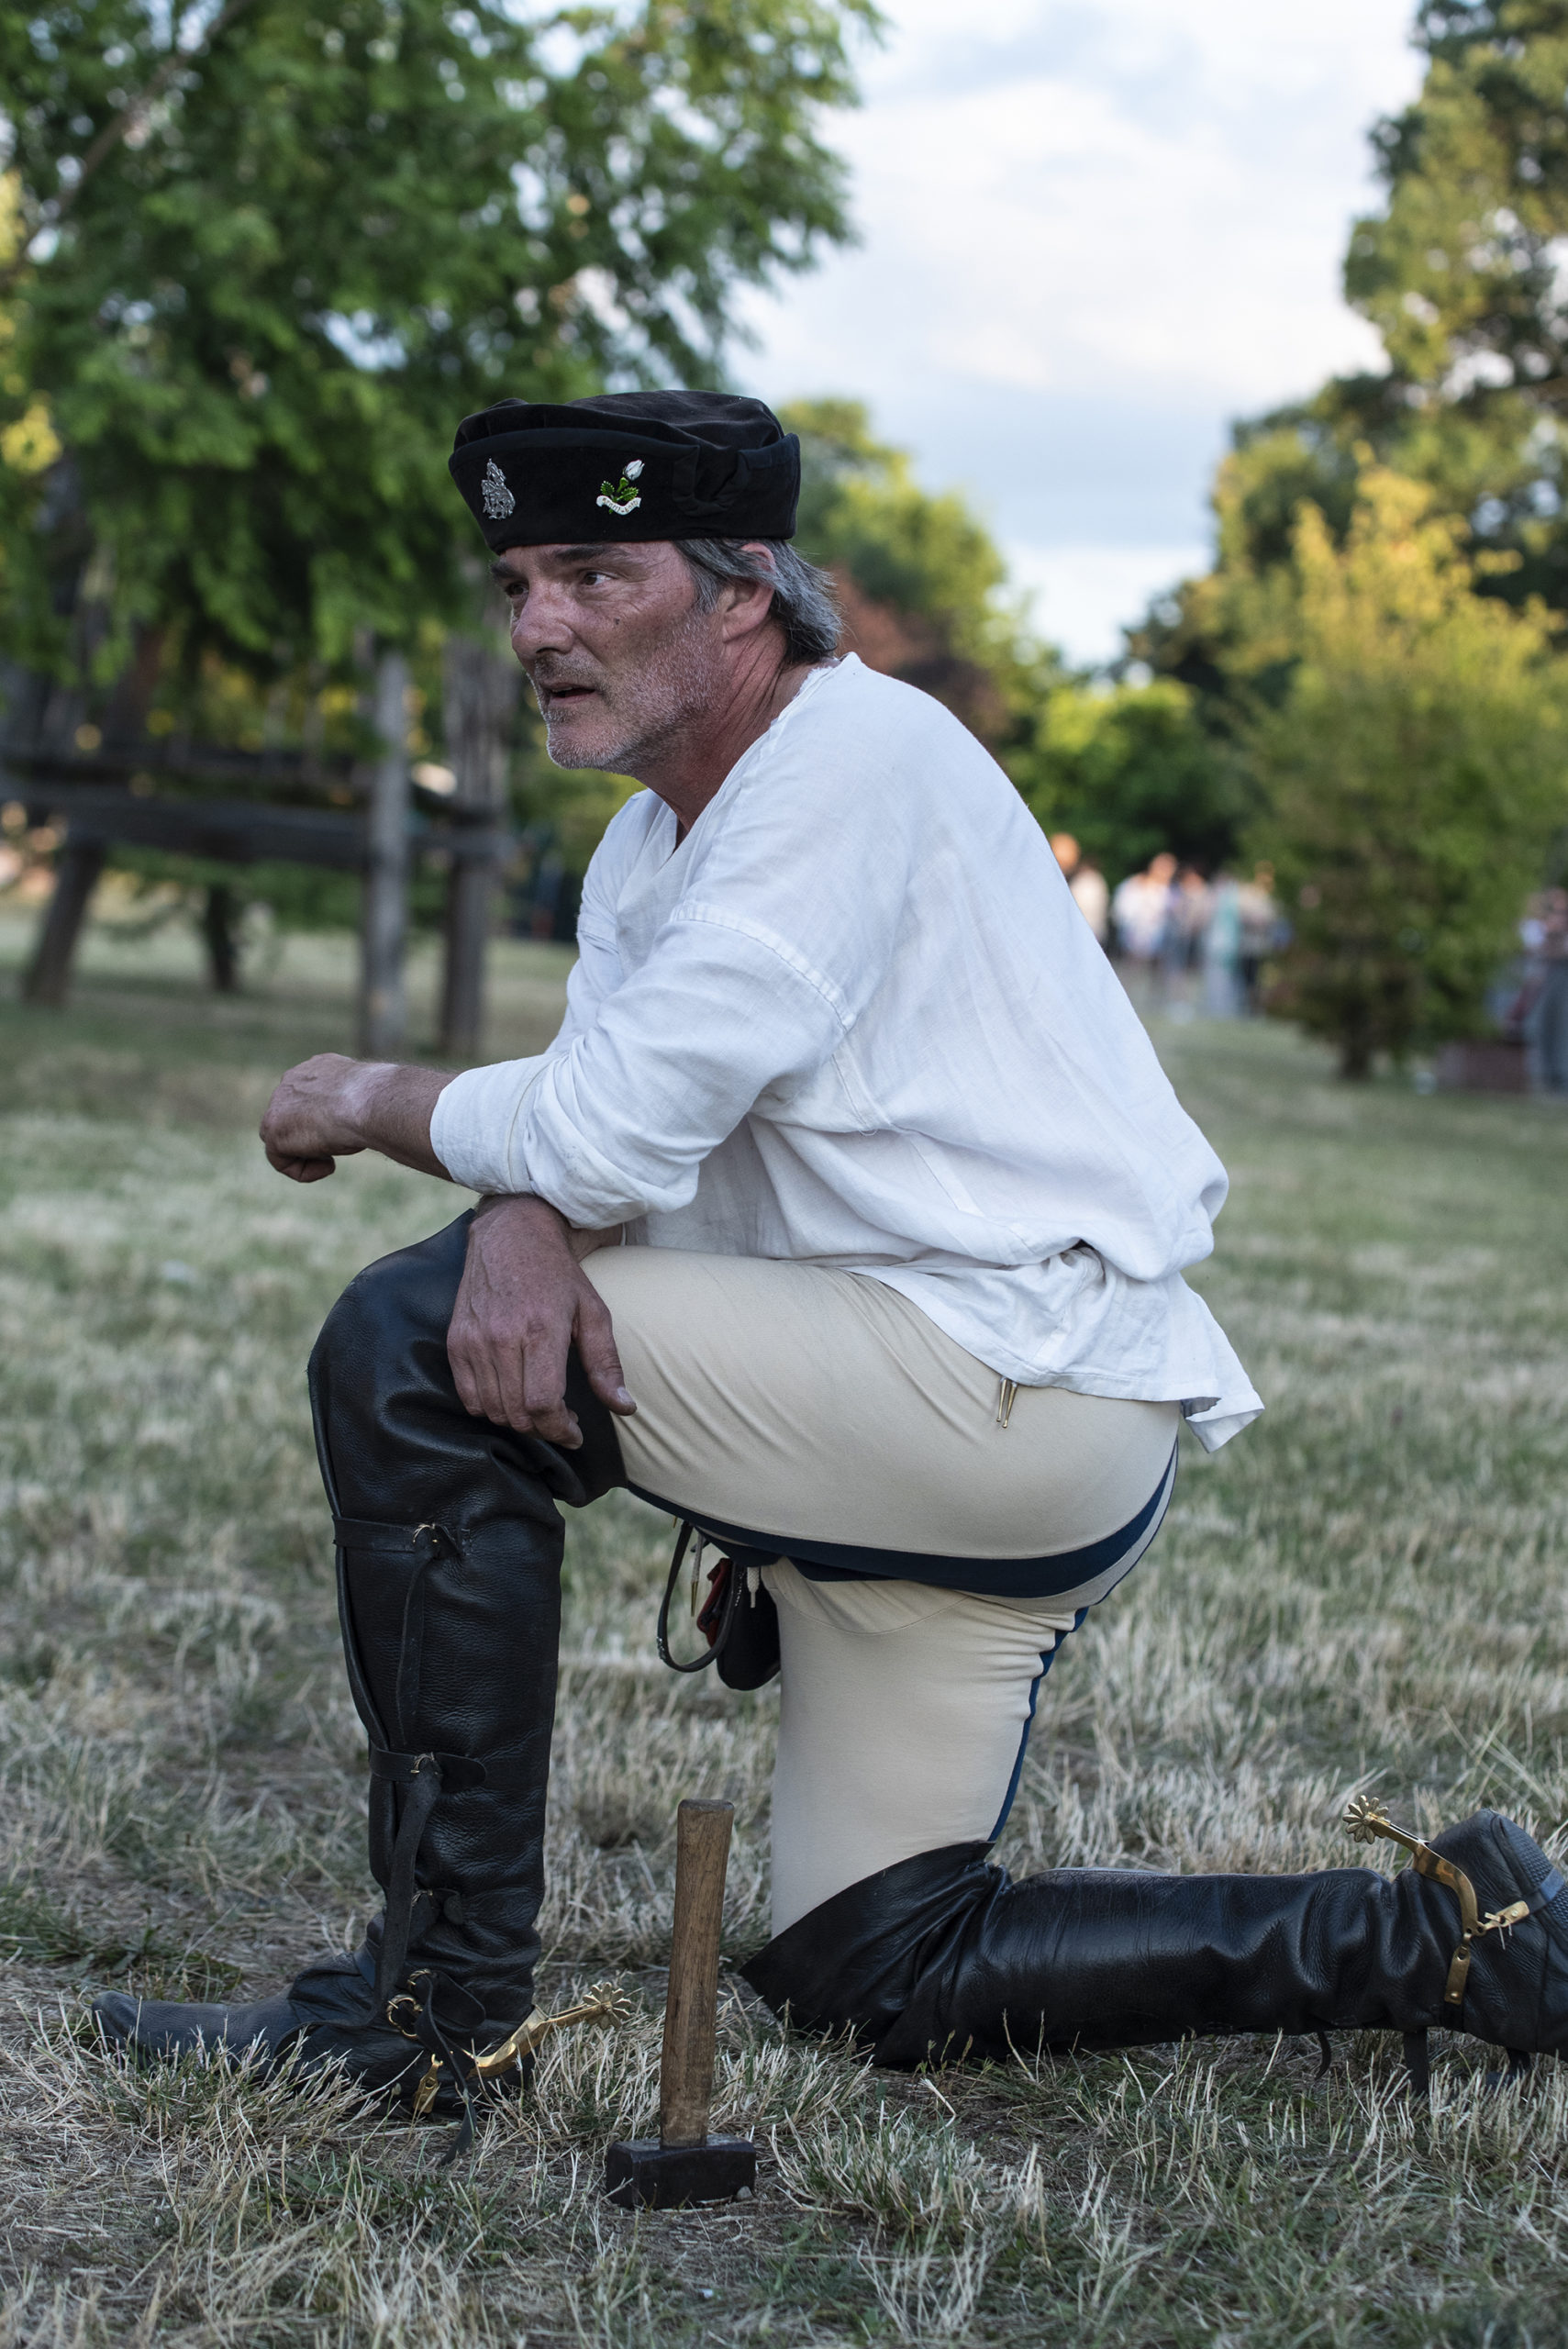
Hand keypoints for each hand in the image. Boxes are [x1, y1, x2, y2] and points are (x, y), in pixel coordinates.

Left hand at [261, 1056, 452, 1182]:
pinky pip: (280, 1161)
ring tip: (335, 1156)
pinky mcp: (274, 1128)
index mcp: (318, 1068)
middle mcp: (294, 1080)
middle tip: (342, 1146)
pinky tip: (329, 1164)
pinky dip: (305, 1170)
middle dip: (313, 1140)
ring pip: (285, 1143)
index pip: (309, 1098)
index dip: (326, 1122)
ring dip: (311, 1155)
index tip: (348, 1132)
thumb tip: (419, 1113)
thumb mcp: (381, 1099)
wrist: (374, 1101)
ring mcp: (279, 1103)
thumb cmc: (388, 1100)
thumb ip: (377, 1104)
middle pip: (292, 1121)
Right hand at [447, 1194, 634, 1443]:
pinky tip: (510, 1396)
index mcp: (540, 1331)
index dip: (560, 1430)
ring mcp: (474, 1340)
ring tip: (538, 1409)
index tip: (575, 1433)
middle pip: (517, 1413)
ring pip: (491, 1410)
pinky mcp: (456, 1341)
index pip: (542, 1404)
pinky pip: (467, 1396)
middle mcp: (501, 1338)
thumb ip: (606, 1364)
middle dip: (543, 1429)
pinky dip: (489, 1408)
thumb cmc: (558, 1275)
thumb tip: (625, 1408)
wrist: (511, 1235)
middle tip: (562, 1420)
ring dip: (518, 1420)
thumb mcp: (593, 1312)